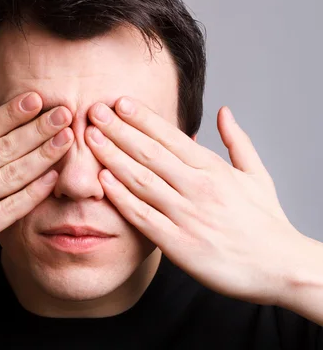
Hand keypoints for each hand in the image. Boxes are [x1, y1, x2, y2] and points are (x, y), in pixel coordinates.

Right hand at [0, 92, 72, 297]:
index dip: (11, 112)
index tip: (35, 99)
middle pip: (3, 147)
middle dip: (37, 128)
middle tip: (65, 112)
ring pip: (11, 175)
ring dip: (42, 156)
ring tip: (67, 139)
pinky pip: (10, 210)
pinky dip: (33, 193)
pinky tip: (52, 179)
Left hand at [85, 96, 303, 305]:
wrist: (280, 268)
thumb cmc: (266, 221)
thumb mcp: (256, 175)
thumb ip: (237, 141)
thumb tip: (223, 111)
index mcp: (213, 169)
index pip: (170, 136)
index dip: (142, 118)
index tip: (119, 102)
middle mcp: (198, 187)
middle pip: (149, 153)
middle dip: (118, 130)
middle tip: (93, 110)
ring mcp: (187, 215)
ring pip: (141, 180)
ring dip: (112, 157)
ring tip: (90, 138)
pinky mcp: (178, 244)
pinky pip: (142, 216)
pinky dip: (121, 198)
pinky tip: (102, 181)